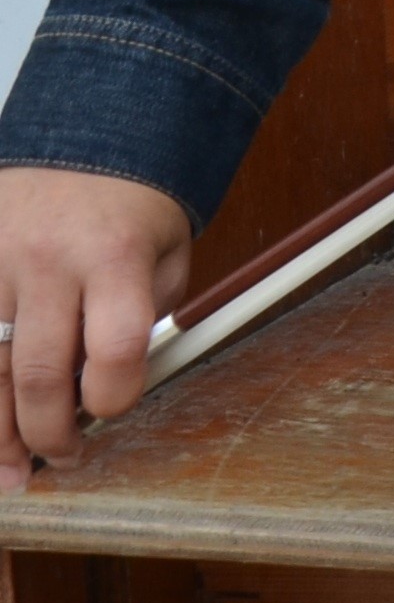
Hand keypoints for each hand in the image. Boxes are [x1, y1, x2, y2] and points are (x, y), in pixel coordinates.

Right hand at [0, 166, 194, 482]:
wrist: (86, 132)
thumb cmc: (134, 203)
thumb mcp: (169, 253)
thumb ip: (146, 316)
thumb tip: (116, 386)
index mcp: (114, 257)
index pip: (115, 349)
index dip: (114, 397)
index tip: (112, 412)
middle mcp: (47, 262)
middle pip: (37, 373)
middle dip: (47, 433)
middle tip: (59, 461)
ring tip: (8, 470)